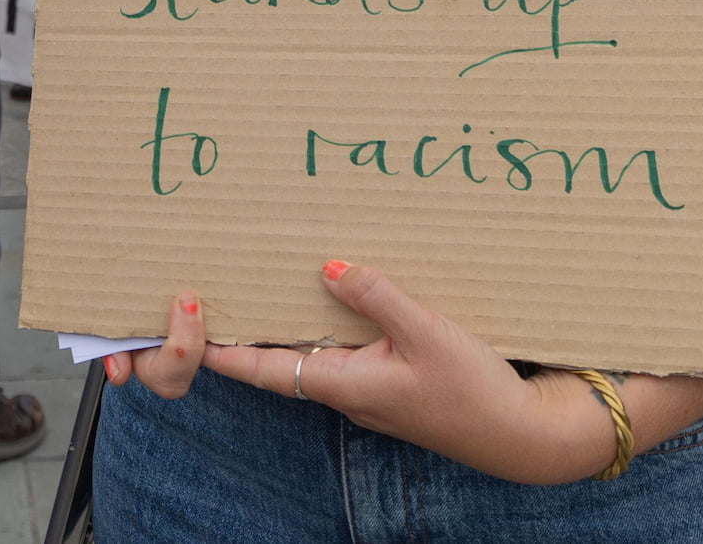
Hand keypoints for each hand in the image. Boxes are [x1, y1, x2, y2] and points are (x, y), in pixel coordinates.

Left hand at [103, 264, 614, 485]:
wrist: (522, 435)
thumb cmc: (475, 390)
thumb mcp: (428, 333)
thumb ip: (377, 296)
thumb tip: (327, 265)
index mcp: (342, 384)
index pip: (262, 367)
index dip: (218, 347)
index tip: (180, 325)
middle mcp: (342, 389)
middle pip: (274, 360)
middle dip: (238, 329)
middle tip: (203, 292)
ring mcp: (363, 387)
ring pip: (305, 351)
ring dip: (279, 321)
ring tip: (251, 279)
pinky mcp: (385, 380)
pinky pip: (338, 348)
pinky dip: (319, 322)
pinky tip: (322, 293)